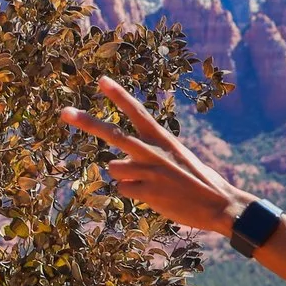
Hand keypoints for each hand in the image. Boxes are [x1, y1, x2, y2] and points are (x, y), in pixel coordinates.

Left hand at [57, 77, 249, 235]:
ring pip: (113, 168)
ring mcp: (148, 172)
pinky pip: (123, 190)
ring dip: (126, 176)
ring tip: (149, 183)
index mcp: (163, 140)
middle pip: (112, 134)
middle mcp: (152, 152)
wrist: (221, 205)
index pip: (138, 112)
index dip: (119, 95)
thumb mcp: (179, 158)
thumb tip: (116, 165)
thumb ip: (149, 155)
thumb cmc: (201, 182)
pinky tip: (154, 196)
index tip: (102, 80)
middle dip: (86, 122)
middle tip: (64, 111)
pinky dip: (135, 193)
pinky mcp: (146, 192)